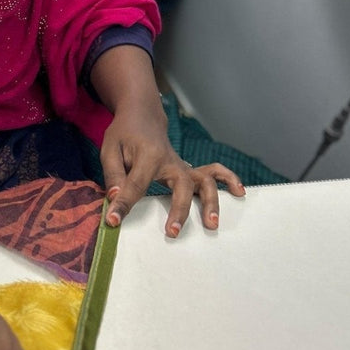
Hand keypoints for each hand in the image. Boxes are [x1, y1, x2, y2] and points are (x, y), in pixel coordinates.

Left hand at [101, 110, 244, 235]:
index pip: (136, 184)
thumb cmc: (124, 134)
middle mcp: (171, 160)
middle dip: (178, 210)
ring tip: (212, 224)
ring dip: (210, 202)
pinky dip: (228, 180)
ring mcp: (183, 165)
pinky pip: (214, 173)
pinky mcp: (189, 169)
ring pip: (204, 182)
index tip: (113, 221)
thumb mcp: (110, 149)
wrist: (142, 116)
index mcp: (148, 155)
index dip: (124, 204)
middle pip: (181, 186)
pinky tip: (239, 193)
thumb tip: (115, 199)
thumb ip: (113, 174)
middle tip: (172, 233)